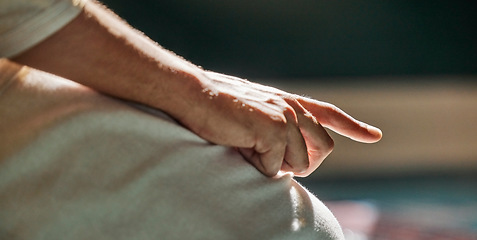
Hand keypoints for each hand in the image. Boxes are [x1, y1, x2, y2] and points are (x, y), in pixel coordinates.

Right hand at [177, 71, 381, 176]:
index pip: (328, 114)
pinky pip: (276, 168)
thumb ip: (278, 126)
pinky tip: (241, 148)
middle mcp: (294, 108)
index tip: (374, 136)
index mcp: (290, 102)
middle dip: (303, 164)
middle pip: (323, 150)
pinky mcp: (274, 129)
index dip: (353, 126)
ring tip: (250, 148)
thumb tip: (294, 154)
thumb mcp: (256, 112)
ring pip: (301, 164)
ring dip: (276, 166)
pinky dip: (258, 167)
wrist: (195, 96)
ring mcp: (287, 117)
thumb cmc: (219, 108)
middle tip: (273, 159)